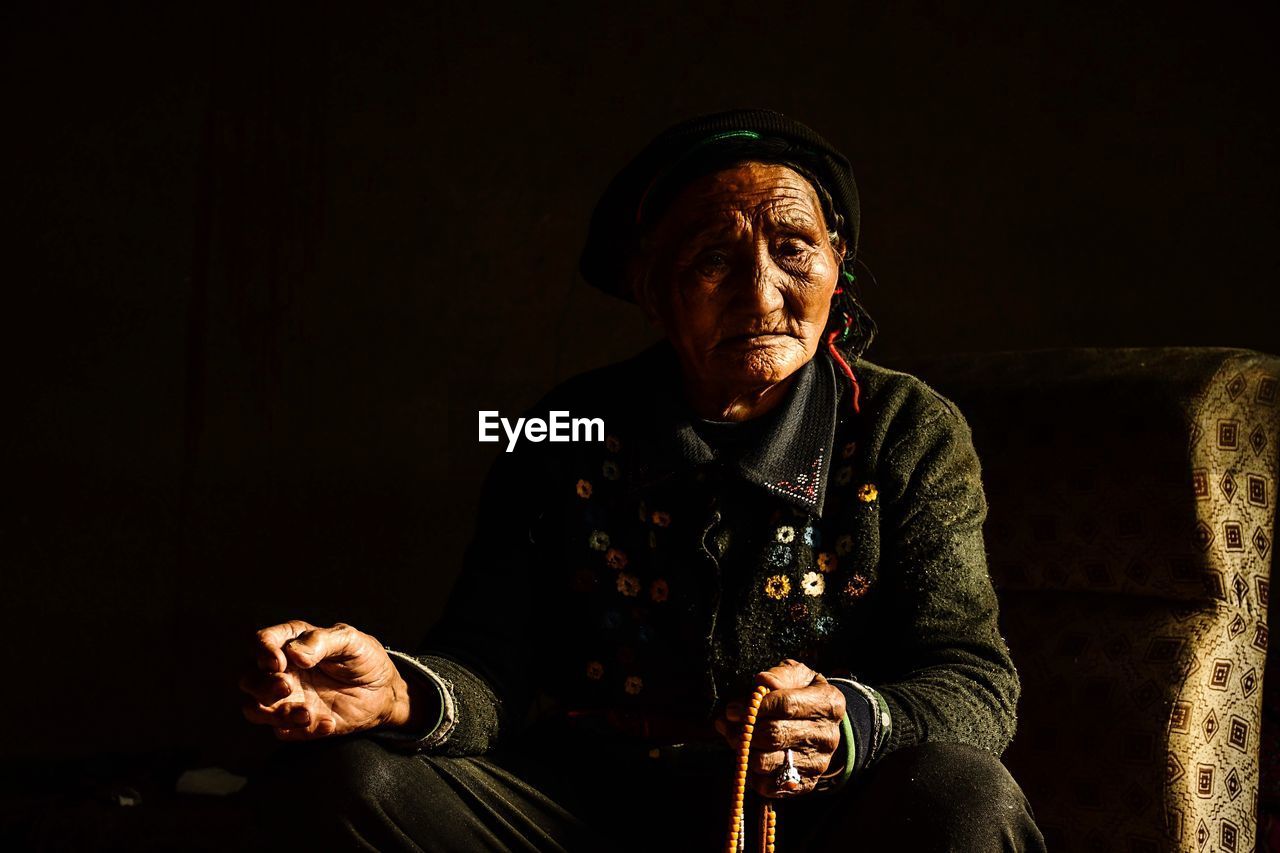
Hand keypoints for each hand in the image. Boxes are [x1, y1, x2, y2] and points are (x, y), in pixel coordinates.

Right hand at [239, 620, 419, 741]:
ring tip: (306, 713)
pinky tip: (328, 723)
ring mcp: (287, 699)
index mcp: (292, 643)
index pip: (262, 642)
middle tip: (286, 687)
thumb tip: (293, 654)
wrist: (384, 692)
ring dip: (273, 713)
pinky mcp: (297, 724)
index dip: (263, 651)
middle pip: (247, 679)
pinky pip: (284, 732)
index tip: (279, 662)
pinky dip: (301, 730)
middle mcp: (282, 671)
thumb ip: (321, 641)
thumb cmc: (364, 659)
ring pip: (254, 709)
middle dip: (260, 686)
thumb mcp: (350, 641)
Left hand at [714, 659, 845, 797]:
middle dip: (744, 730)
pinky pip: (769, 786)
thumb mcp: (797, 676)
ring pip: (766, 762)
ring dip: (742, 751)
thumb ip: (779, 676)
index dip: (754, 706)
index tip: (733, 709)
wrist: (823, 725)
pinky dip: (751, 774)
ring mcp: (818, 763)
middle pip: (774, 735)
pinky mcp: (806, 783)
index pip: (786, 705)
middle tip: (728, 724)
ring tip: (735, 738)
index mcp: (828, 704)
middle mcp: (827, 736)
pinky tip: (749, 758)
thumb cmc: (803, 695)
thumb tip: (761, 684)